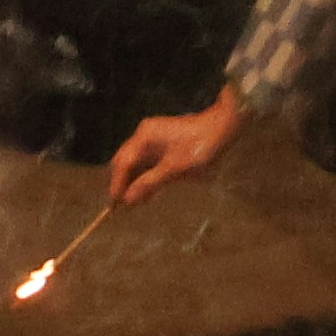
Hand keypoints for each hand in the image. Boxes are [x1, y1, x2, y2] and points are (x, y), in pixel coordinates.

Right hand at [106, 97, 245, 207]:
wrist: (222, 129)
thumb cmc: (199, 148)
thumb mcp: (174, 170)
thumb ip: (150, 184)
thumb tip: (128, 199)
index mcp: (144, 138)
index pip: (123, 163)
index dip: (117, 184)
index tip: (114, 204)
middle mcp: (144, 135)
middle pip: (125, 161)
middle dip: (123, 183)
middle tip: (122, 205)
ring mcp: (153, 137)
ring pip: (136, 162)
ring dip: (135, 180)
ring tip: (136, 202)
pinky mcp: (163, 142)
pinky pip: (148, 161)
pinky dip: (146, 175)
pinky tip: (150, 190)